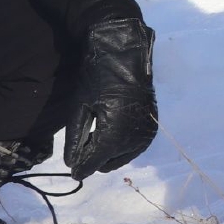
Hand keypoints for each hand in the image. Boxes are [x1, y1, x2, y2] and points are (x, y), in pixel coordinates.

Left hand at [64, 19, 158, 178]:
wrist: (126, 54)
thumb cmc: (97, 77)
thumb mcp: (80, 108)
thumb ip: (75, 140)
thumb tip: (72, 165)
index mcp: (115, 136)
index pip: (94, 164)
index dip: (80, 168)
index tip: (71, 169)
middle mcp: (134, 140)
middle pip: (108, 164)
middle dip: (94, 157)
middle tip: (84, 140)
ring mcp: (146, 134)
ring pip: (121, 157)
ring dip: (107, 152)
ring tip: (97, 132)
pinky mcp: (152, 127)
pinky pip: (133, 147)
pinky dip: (121, 144)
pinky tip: (111, 129)